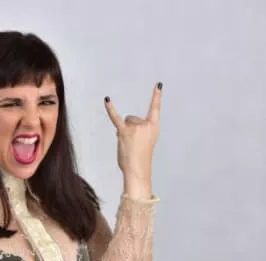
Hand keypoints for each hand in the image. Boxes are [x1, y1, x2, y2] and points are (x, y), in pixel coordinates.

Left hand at [104, 82, 161, 196]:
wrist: (137, 169)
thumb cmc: (141, 159)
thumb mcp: (145, 142)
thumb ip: (137, 132)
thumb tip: (122, 127)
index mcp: (154, 127)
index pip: (155, 109)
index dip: (156, 97)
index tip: (159, 85)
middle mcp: (145, 125)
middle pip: (132, 118)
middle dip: (130, 129)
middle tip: (133, 144)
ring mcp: (134, 128)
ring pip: (125, 121)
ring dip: (123, 131)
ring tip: (128, 144)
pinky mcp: (123, 131)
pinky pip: (115, 118)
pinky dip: (110, 109)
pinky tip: (107, 99)